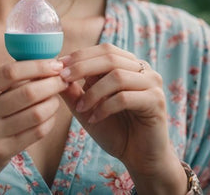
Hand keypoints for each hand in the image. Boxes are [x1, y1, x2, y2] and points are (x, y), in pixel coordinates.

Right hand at [0, 58, 67, 193]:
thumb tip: (33, 65)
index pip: (9, 72)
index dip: (36, 66)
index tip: (53, 63)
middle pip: (26, 92)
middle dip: (51, 83)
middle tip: (63, 79)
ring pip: (35, 113)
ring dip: (52, 103)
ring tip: (56, 98)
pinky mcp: (1, 152)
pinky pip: (34, 133)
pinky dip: (48, 122)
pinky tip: (50, 116)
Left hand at [59, 44, 181, 183]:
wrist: (140, 159)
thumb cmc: (115, 130)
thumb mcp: (88, 107)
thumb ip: (74, 90)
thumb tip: (53, 71)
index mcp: (128, 64)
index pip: (104, 49)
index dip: (81, 55)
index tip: (59, 65)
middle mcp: (143, 69)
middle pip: (110, 56)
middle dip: (82, 67)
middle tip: (63, 78)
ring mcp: (152, 83)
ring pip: (117, 76)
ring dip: (93, 92)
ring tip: (80, 108)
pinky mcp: (156, 101)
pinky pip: (125, 97)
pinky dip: (105, 107)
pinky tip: (94, 118)